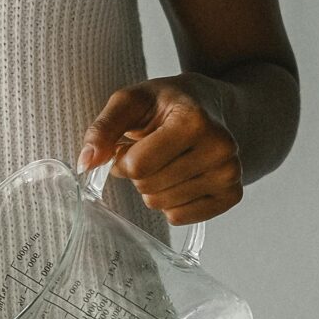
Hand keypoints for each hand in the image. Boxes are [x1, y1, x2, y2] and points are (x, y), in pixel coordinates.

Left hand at [79, 77, 244, 225]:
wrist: (213, 106)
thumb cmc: (168, 103)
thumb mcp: (131, 101)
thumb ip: (104, 128)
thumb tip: (85, 163)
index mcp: (194, 120)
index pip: (138, 165)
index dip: (123, 158)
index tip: (132, 143)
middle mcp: (220, 148)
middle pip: (149, 187)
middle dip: (139, 173)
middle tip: (152, 150)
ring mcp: (230, 174)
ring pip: (162, 205)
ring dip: (154, 187)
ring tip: (167, 161)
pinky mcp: (232, 195)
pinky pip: (180, 218)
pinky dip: (171, 202)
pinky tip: (180, 177)